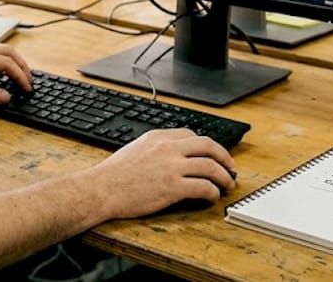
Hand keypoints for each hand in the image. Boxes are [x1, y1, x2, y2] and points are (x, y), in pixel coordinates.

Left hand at [0, 44, 31, 105]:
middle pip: (8, 52)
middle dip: (22, 66)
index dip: (20, 77)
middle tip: (29, 81)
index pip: (7, 63)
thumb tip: (7, 96)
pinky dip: (4, 61)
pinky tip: (3, 72)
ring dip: (14, 61)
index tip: (27, 89)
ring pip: (1, 50)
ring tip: (21, 76)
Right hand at [87, 129, 236, 218]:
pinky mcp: (173, 187)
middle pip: (207, 145)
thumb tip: (171, 156)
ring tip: (227, 184)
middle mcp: (168, 148)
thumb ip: (155, 148)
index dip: (207, 146)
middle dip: (224, 156)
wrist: (101, 189)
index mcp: (158, 137)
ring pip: (210, 166)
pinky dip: (213, 193)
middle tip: (230, 166)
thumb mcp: (134, 149)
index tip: (212, 154)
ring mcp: (172, 167)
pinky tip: (212, 197)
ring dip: (224, 176)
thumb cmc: (113, 175)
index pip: (191, 135)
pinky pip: (203, 187)